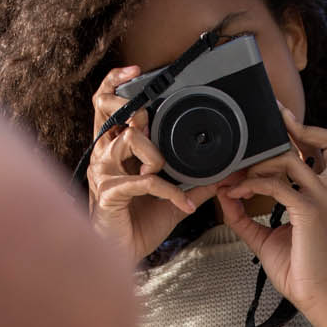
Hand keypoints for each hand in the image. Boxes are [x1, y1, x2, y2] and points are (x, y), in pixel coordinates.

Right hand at [87, 66, 212, 262]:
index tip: (136, 72)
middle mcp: (103, 156)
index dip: (116, 82)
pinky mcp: (109, 194)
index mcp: (112, 149)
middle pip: (105, 108)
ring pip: (129, 139)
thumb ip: (194, 183)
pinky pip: (144, 181)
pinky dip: (170, 193)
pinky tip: (182, 205)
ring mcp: (103, 173)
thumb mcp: (171, 198)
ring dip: (156, 153)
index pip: (105, 104)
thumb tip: (223, 174)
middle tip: (149, 120)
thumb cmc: (137, 224)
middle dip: (132, 107)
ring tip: (163, 172)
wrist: (124, 255)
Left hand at [217, 109, 326, 320]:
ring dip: (258, 163)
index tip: (280, 122)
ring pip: (292, 158)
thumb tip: (225, 193)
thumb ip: (246, 214)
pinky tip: (236, 194)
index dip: (307, 131)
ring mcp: (324, 199)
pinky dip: (252, 185)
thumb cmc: (297, 268)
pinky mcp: (310, 211)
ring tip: (237, 176)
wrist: (315, 296)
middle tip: (264, 127)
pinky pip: (276, 185)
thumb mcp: (265, 236)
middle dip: (296, 127)